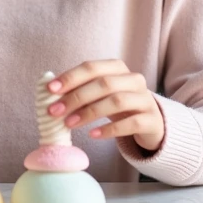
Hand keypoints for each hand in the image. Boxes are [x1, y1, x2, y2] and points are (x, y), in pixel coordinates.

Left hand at [46, 60, 165, 151]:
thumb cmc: (118, 105)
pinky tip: (92, 135)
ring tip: (70, 124)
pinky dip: (110, 129)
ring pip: (117, 101)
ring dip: (90, 112)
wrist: (150, 122)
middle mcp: (134, 80)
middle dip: (76, 97)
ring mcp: (145, 99)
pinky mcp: (151, 120)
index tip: (51, 89)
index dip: (71, 77)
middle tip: (55, 111)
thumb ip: (80, 90)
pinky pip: (131, 123)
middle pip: (104, 84)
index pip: (92, 67)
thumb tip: (51, 93)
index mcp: (118, 68)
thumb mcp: (100, 94)